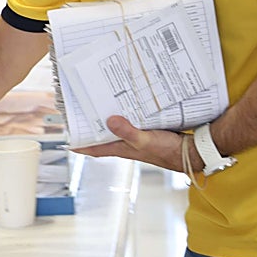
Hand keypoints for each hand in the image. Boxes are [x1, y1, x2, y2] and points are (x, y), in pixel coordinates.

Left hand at [73, 115, 187, 172]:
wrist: (189, 151)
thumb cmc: (167, 152)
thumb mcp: (144, 140)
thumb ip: (127, 132)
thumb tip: (110, 120)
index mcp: (121, 148)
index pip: (94, 148)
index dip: (80, 145)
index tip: (67, 140)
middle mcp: (125, 144)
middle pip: (103, 136)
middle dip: (92, 127)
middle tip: (82, 113)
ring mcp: (136, 138)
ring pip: (117, 128)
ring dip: (109, 119)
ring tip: (100, 104)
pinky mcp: (147, 132)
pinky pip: (132, 122)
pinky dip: (127, 114)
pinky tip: (127, 105)